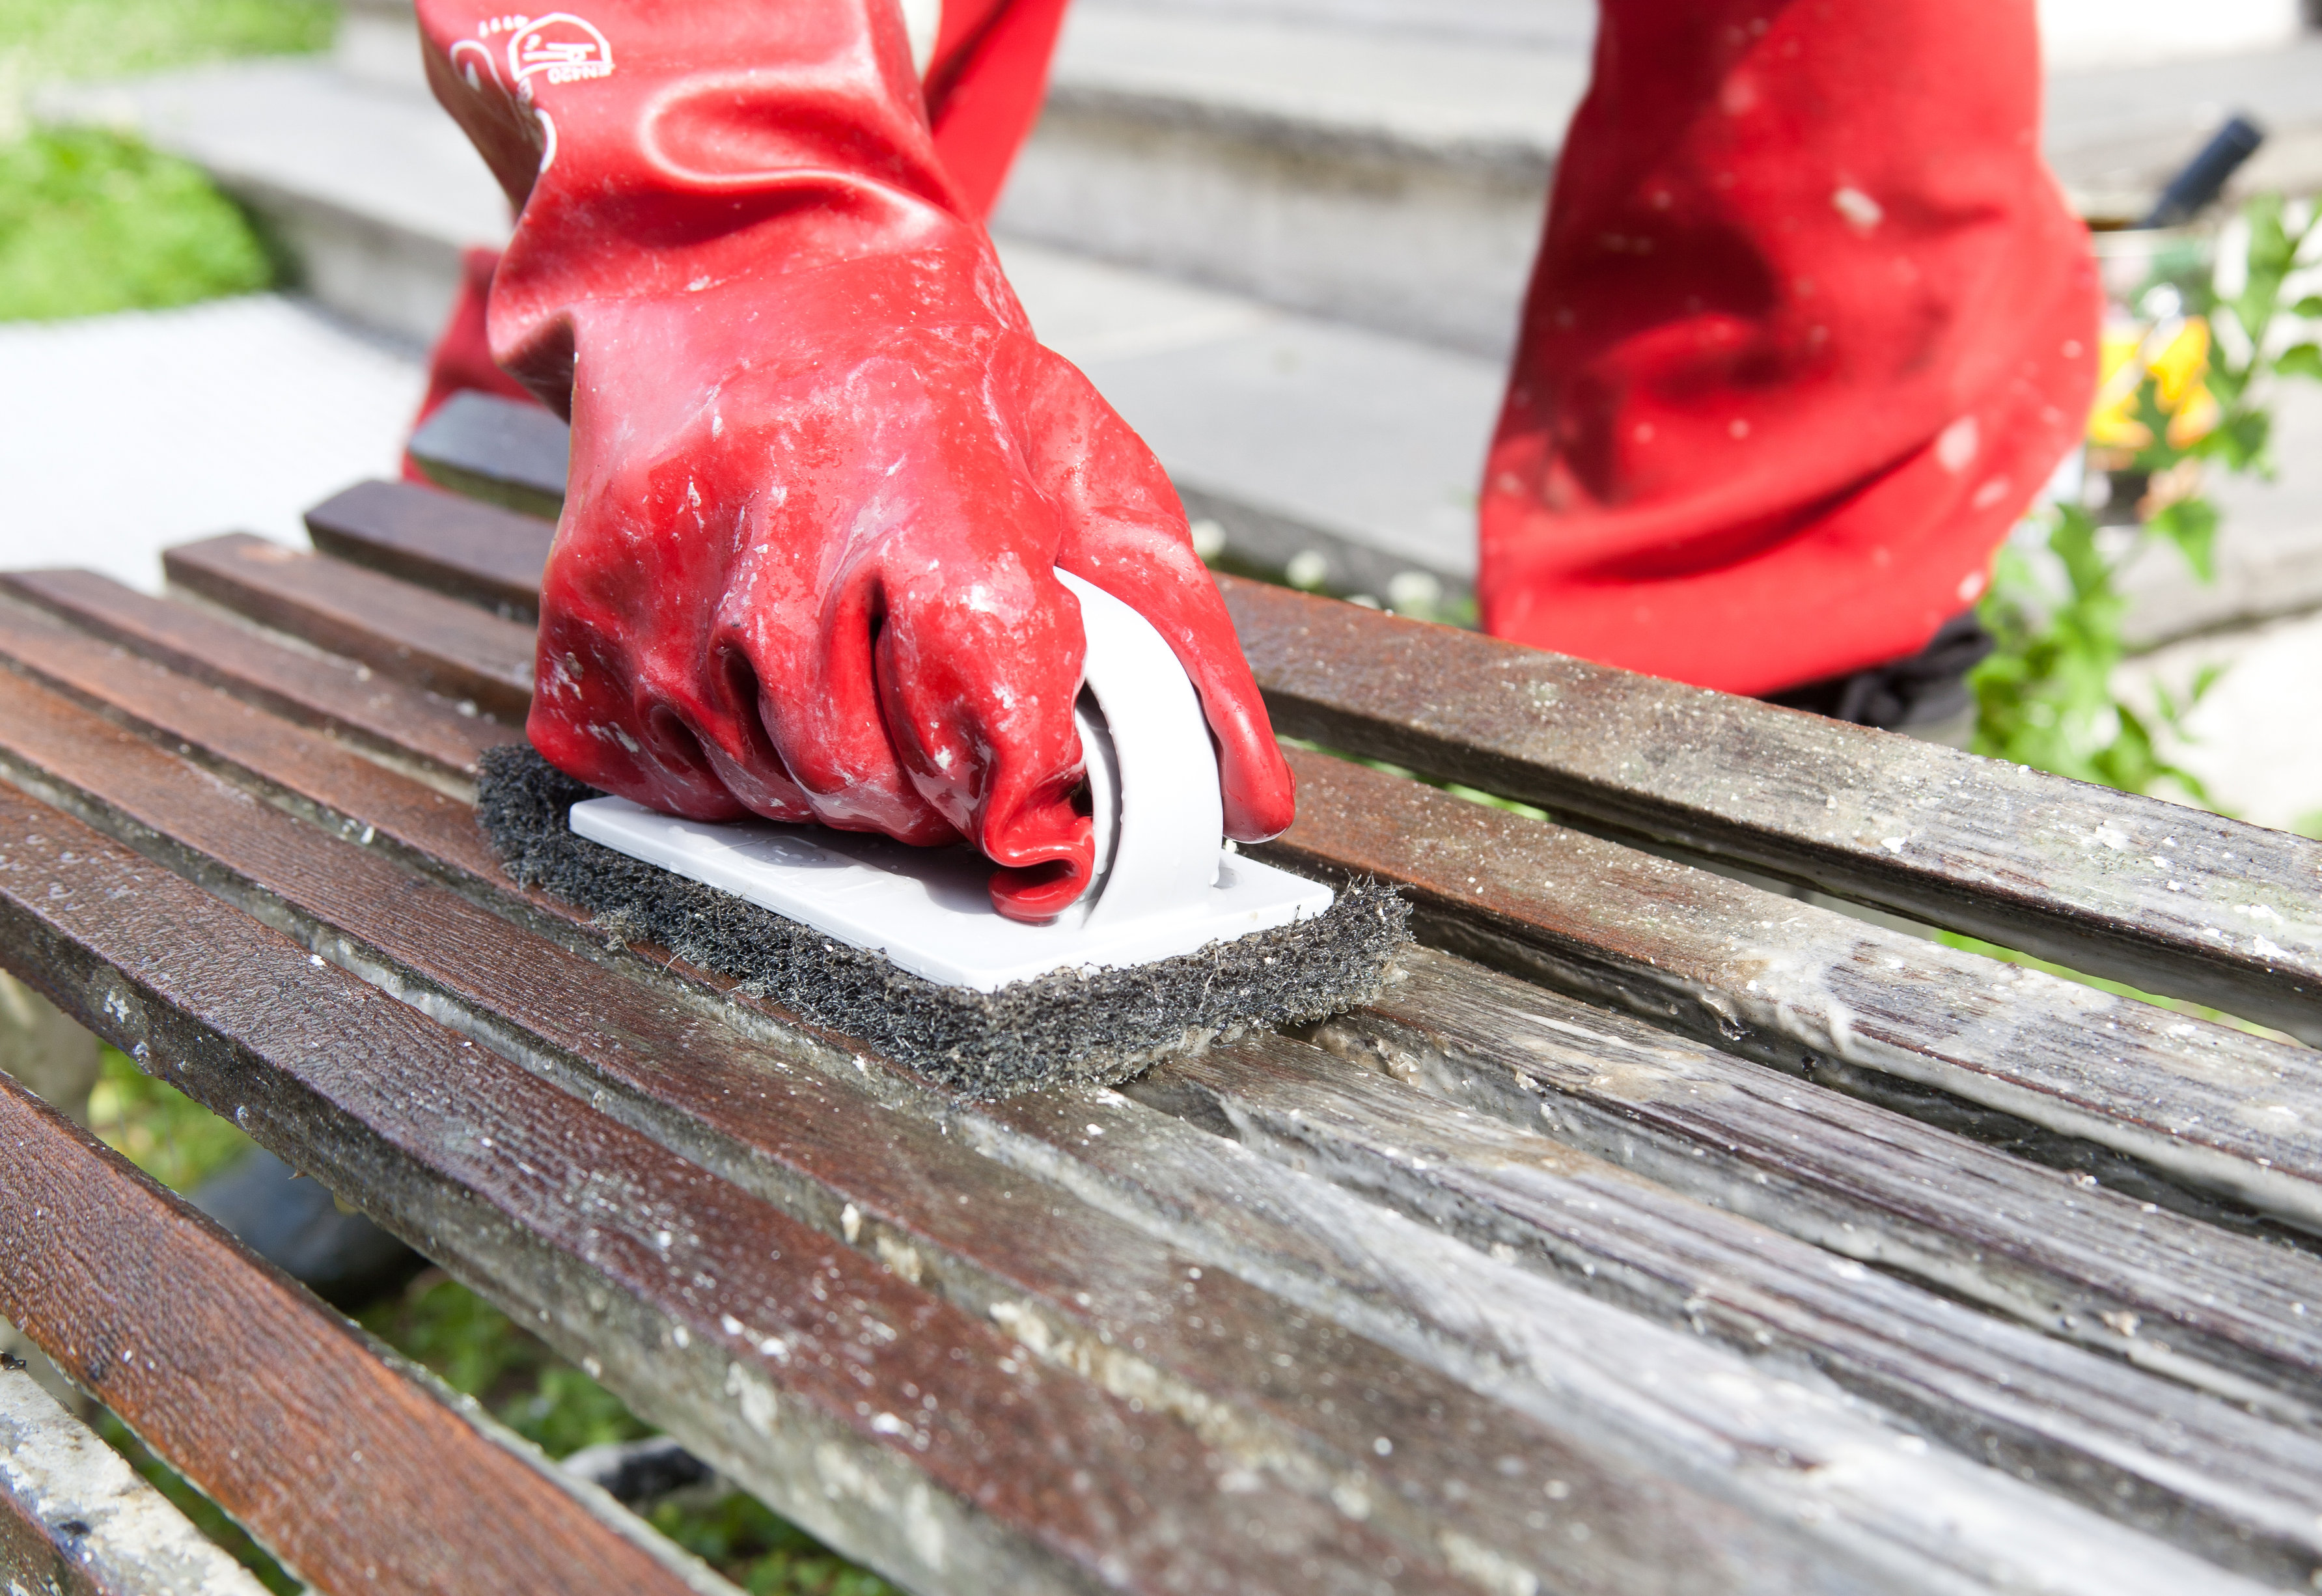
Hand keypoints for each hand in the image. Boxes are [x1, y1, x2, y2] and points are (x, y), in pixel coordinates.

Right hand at [412, 0, 1292, 920]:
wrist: (737, 264)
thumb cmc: (935, 375)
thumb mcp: (1090, 474)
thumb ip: (1182, 643)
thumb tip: (1248, 801)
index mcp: (923, 497)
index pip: (988, 723)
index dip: (1030, 801)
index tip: (1048, 827)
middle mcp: (775, 551)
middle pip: (882, 790)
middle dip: (941, 786)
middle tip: (951, 709)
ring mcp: (661, 598)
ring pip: (782, 801)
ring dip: (844, 783)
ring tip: (856, 665)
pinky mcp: (582, 631)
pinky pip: (678, 787)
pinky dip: (740, 769)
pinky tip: (766, 674)